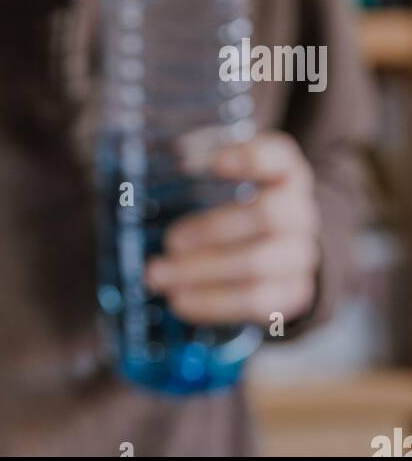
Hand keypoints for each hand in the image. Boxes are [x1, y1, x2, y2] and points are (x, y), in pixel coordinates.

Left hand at [144, 131, 320, 327]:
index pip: (280, 157)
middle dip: (212, 229)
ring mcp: (302, 255)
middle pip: (266, 217)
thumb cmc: (244, 204)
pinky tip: (179, 300)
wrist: (285, 249)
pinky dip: (212, 302)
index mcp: (287, 172)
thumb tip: (170, 160)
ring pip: (257, 265)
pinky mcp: (295, 293)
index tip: (204, 163)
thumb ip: (201, 166)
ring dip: (202, 272)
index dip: (248, 158)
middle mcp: (301, 212)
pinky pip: (256, 302)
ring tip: (159, 275)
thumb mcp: (231, 178)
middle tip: (170, 240)